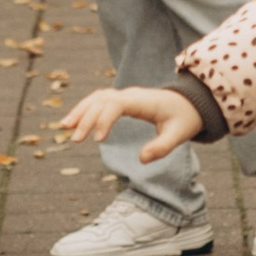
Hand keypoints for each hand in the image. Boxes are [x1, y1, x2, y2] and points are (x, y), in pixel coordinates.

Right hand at [57, 84, 199, 166]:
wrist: (190, 103)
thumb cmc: (184, 119)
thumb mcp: (179, 135)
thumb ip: (162, 147)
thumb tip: (141, 160)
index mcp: (143, 101)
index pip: (116, 104)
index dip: (104, 119)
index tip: (98, 141)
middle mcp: (131, 95)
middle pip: (101, 99)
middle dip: (86, 117)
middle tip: (74, 140)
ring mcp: (125, 96)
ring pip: (97, 97)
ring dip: (80, 110)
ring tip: (64, 127)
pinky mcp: (122, 100)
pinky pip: (100, 101)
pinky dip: (86, 109)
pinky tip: (75, 122)